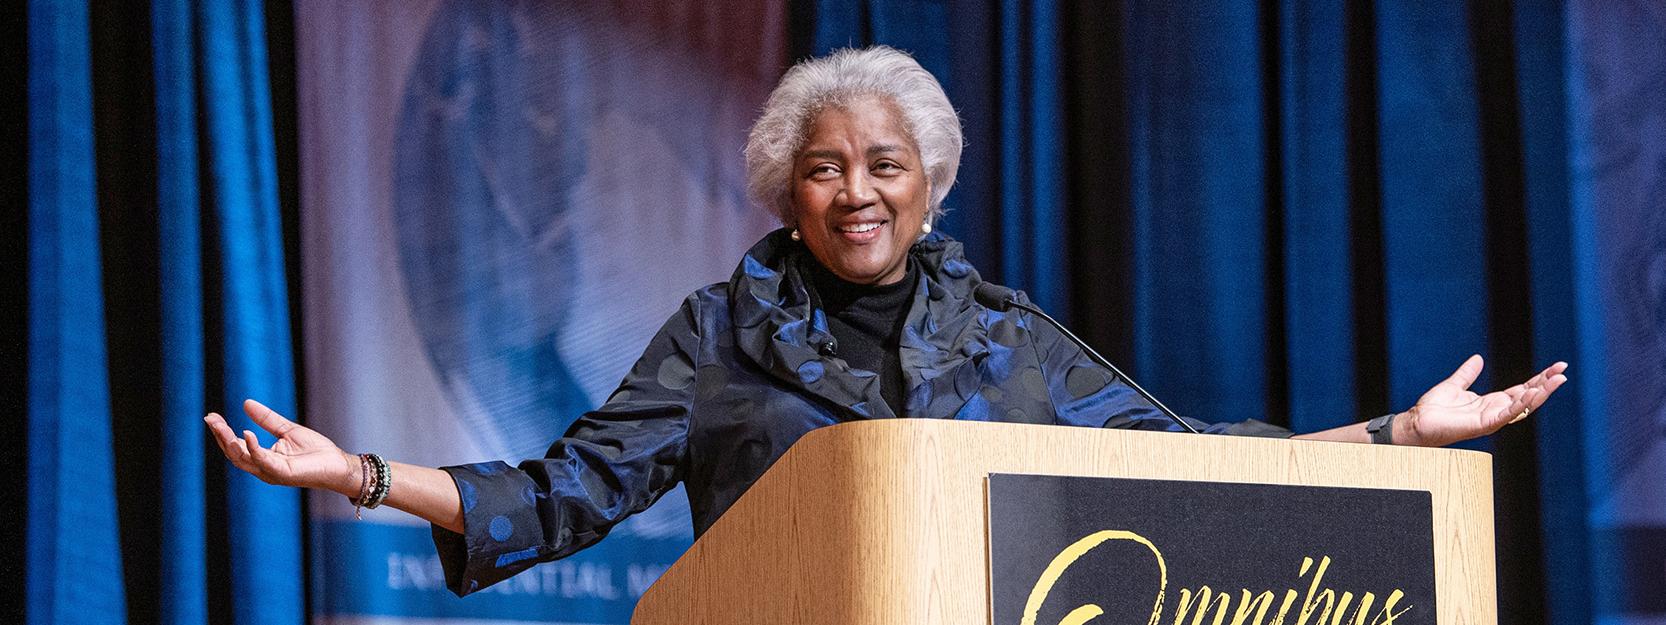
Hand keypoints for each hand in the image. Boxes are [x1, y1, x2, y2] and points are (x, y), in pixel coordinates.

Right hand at [205, 399, 358, 495]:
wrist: (337, 464)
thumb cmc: (315, 451)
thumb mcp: (287, 430)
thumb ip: (266, 419)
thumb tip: (245, 403)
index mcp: (263, 457)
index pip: (237, 445)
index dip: (223, 432)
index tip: (211, 416)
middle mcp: (263, 467)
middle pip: (234, 453)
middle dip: (221, 436)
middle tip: (210, 419)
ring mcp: (271, 472)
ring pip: (243, 458)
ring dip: (229, 441)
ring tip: (219, 425)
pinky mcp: (283, 473)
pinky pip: (263, 461)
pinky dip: (253, 448)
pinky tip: (246, 433)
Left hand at [1399, 355, 1568, 446]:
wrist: (1417, 422)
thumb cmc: (1434, 409)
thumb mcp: (1455, 385)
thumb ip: (1467, 373)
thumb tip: (1477, 358)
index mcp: (1492, 402)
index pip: (1522, 389)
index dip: (1539, 378)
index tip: (1556, 367)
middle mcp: (1495, 411)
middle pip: (1528, 397)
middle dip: (1546, 384)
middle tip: (1563, 371)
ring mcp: (1491, 419)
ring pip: (1522, 406)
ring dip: (1539, 394)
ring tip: (1555, 381)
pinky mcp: (1483, 425)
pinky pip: (1506, 414)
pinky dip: (1519, 404)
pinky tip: (1531, 393)